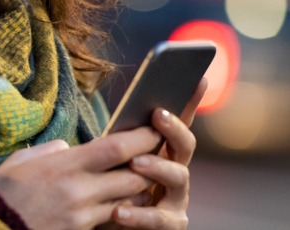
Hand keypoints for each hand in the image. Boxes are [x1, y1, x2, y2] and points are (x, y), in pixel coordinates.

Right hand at [0, 126, 161, 229]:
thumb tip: (69, 147)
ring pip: (129, 202)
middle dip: (149, 166)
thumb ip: (52, 150)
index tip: (154, 129)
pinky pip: (112, 222)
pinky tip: (119, 204)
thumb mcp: (22, 161)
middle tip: (155, 155)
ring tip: (138, 180)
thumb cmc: (3, 191)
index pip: (117, 148)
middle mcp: (79, 191)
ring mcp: (83, 216)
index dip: (142, 138)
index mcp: (65, 165)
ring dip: (138, 191)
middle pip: (134, 177)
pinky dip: (121, 212)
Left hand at [107, 78, 207, 228]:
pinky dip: (140, 215)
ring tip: (135, 162)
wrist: (101, 222)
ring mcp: (175, 197)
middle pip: (184, 145)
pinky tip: (119, 210)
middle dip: (174, 128)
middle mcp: (174, 170)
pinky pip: (160, 219)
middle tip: (158, 114)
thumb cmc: (103, 188)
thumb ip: (110, 144)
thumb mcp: (104, 161)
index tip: (196, 77)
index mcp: (159, 150)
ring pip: (178, 177)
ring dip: (158, 167)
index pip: (176, 121)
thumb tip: (96, 126)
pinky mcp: (170, 223)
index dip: (189, 100)